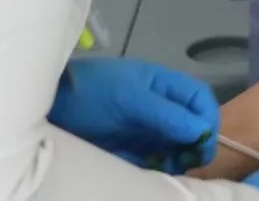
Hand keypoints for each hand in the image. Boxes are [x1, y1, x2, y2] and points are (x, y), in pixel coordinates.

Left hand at [48, 57, 218, 171]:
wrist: (50, 109)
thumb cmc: (92, 94)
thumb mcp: (130, 99)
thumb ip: (166, 115)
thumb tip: (201, 131)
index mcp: (163, 86)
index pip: (199, 99)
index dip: (208, 118)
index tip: (203, 142)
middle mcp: (160, 108)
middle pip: (193, 125)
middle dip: (197, 143)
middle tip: (189, 162)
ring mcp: (147, 130)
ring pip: (179, 146)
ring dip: (181, 159)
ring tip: (170, 168)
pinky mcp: (133, 151)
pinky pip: (158, 161)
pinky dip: (163, 169)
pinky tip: (158, 173)